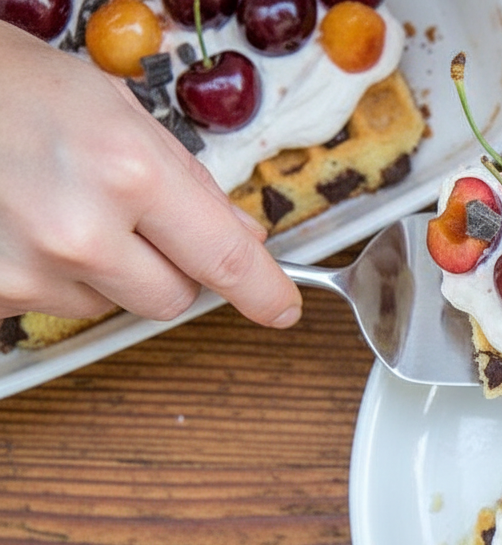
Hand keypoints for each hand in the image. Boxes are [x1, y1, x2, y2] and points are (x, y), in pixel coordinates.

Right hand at [0, 24, 301, 327]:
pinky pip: (50, 304)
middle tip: (131, 220)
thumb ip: (187, 183)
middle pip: (171, 298)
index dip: (263, 291)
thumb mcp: (114, 110)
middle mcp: (80, 230)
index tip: (281, 309)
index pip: (223, 260)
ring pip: (109, 303)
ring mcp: (28, 269)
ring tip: (53, 204)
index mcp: (127, 171)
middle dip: (169, 268)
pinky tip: (18, 222)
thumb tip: (242, 239)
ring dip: (101, 269)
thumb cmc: (7, 86)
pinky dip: (48, 274)